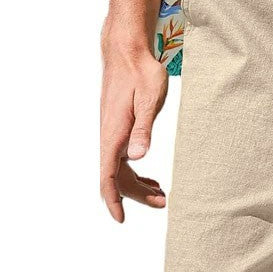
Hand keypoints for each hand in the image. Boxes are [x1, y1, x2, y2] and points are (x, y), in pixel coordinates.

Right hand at [100, 28, 167, 221]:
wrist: (128, 53)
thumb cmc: (142, 74)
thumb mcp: (149, 100)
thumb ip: (143, 129)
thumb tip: (137, 157)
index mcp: (114, 134)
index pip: (108, 177)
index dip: (113, 201)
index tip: (121, 219)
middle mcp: (109, 136)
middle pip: (117, 178)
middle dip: (137, 196)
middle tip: (164, 203)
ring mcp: (113, 133)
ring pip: (121, 169)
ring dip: (138, 185)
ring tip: (162, 194)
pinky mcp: (120, 128)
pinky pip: (124, 158)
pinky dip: (136, 171)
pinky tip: (151, 177)